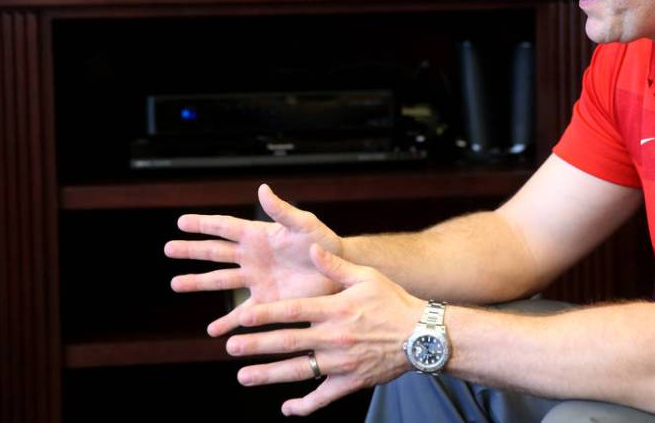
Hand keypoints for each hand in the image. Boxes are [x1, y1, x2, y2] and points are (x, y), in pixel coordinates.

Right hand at [164, 184, 342, 335]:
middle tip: (168, 249)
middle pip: (215, 253)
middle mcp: (253, 257)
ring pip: (220, 281)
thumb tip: (262, 189)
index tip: (180, 222)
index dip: (203, 224)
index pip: (225, 228)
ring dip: (198, 282)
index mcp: (259, 235)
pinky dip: (227, 323)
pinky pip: (241, 314)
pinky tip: (213, 332)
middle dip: (191, 251)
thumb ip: (282, 210)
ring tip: (176, 284)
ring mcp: (256, 280)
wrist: (338, 272)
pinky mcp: (266, 302)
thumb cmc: (324, 243)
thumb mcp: (304, 225)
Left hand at [225, 244, 422, 416]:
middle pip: (288, 342)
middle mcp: (335, 336)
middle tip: (231, 347)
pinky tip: (286, 408)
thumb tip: (311, 248)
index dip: (265, 314)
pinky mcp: (352, 382)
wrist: (423, 335)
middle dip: (257, 345)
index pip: (293, 311)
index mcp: (336, 308)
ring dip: (269, 374)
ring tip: (243, 376)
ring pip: (299, 371)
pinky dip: (305, 405)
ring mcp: (342, 362)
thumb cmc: (394, 301)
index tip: (240, 316)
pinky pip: (324, 396)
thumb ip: (335, 266)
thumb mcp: (366, 277)